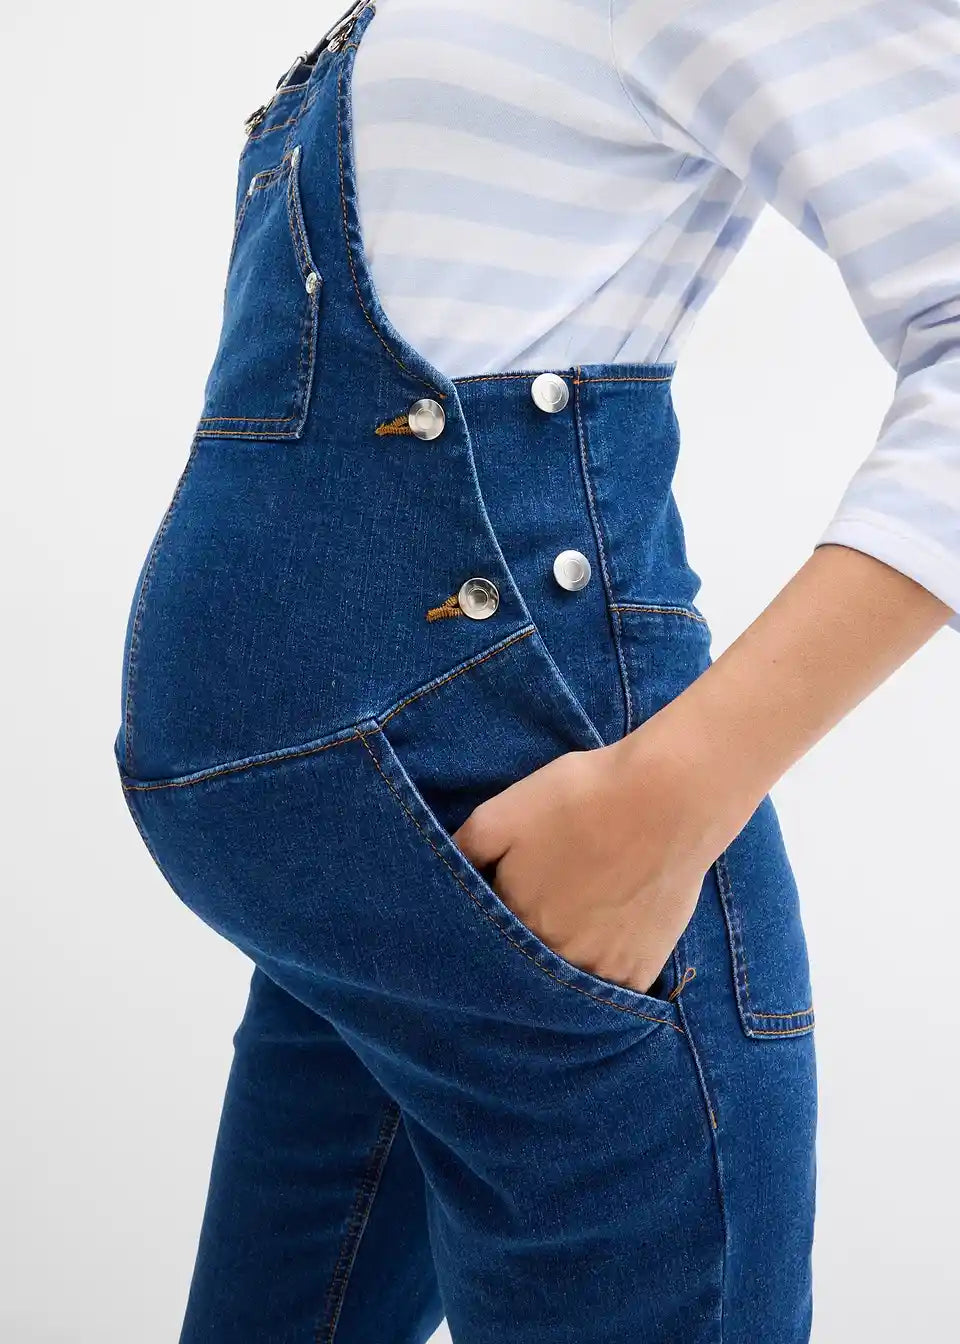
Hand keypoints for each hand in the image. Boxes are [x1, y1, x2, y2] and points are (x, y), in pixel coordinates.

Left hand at [450, 727, 723, 996]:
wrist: (668, 798)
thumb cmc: (582, 797)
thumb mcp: (502, 811)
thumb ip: (464, 849)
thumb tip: (442, 874)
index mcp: (512, 922)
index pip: (482, 941)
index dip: (489, 920)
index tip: (499, 900)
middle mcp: (551, 960)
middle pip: (523, 966)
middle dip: (521, 945)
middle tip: (542, 905)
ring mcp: (599, 972)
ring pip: (564, 983)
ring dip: (560, 963)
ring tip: (573, 923)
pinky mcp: (640, 973)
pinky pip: (608, 991)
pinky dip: (601, 974)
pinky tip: (604, 939)